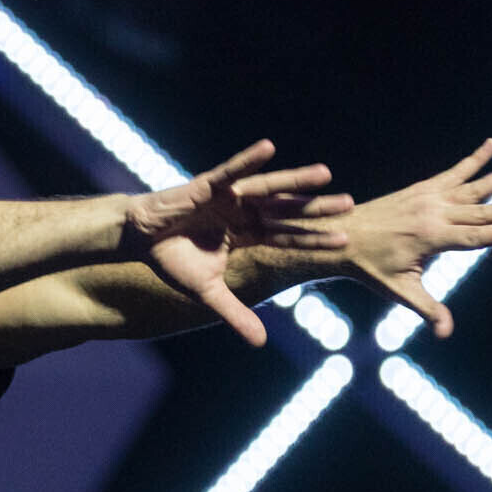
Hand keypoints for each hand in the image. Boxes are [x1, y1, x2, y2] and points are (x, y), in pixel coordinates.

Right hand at [125, 139, 351, 344]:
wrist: (140, 239)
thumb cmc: (174, 260)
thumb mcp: (208, 292)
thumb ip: (235, 314)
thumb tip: (260, 344)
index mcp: (247, 234)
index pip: (286, 237)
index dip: (314, 239)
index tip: (344, 240)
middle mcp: (244, 212)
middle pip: (287, 210)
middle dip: (316, 208)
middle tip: (350, 204)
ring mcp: (228, 197)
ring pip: (268, 188)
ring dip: (296, 180)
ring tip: (326, 173)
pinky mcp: (207, 185)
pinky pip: (231, 171)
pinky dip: (248, 159)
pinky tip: (269, 148)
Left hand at [344, 138, 491, 337]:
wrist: (342, 235)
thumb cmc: (370, 267)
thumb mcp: (399, 290)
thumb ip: (427, 309)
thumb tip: (446, 332)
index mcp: (431, 238)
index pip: (476, 237)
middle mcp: (434, 214)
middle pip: (481, 210)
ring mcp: (429, 198)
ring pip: (472, 186)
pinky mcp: (423, 189)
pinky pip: (454, 172)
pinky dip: (473, 160)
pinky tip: (490, 145)